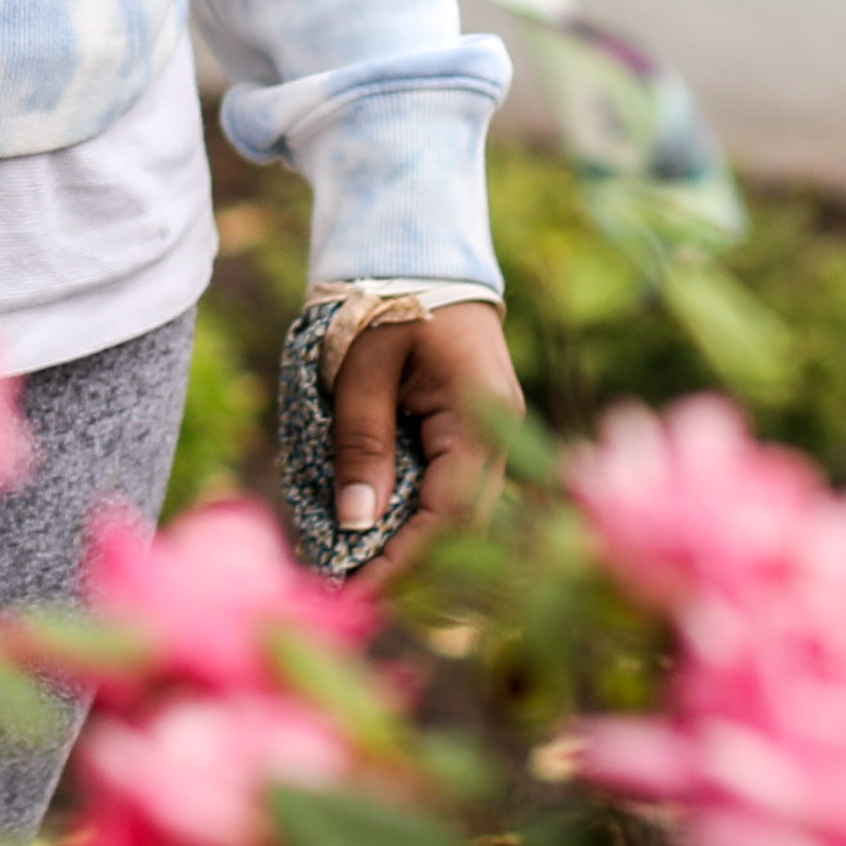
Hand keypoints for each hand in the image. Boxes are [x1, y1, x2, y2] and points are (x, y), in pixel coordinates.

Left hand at [326, 299, 523, 591]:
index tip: (357, 594)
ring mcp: (490, 434)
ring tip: (350, 571)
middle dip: (408, 565)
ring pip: (457, 514)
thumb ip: (361, 443)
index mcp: (481, 414)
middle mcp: (498, 433)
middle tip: (346, 593)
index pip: (452, 513)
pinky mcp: (471, 434)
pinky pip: (446, 490)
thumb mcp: (363, 368)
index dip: (406, 561)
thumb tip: (356, 524)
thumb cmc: (389, 298)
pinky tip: (369, 531)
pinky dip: (410, 517)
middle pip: (463, 526)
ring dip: (410, 545)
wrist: (420, 252)